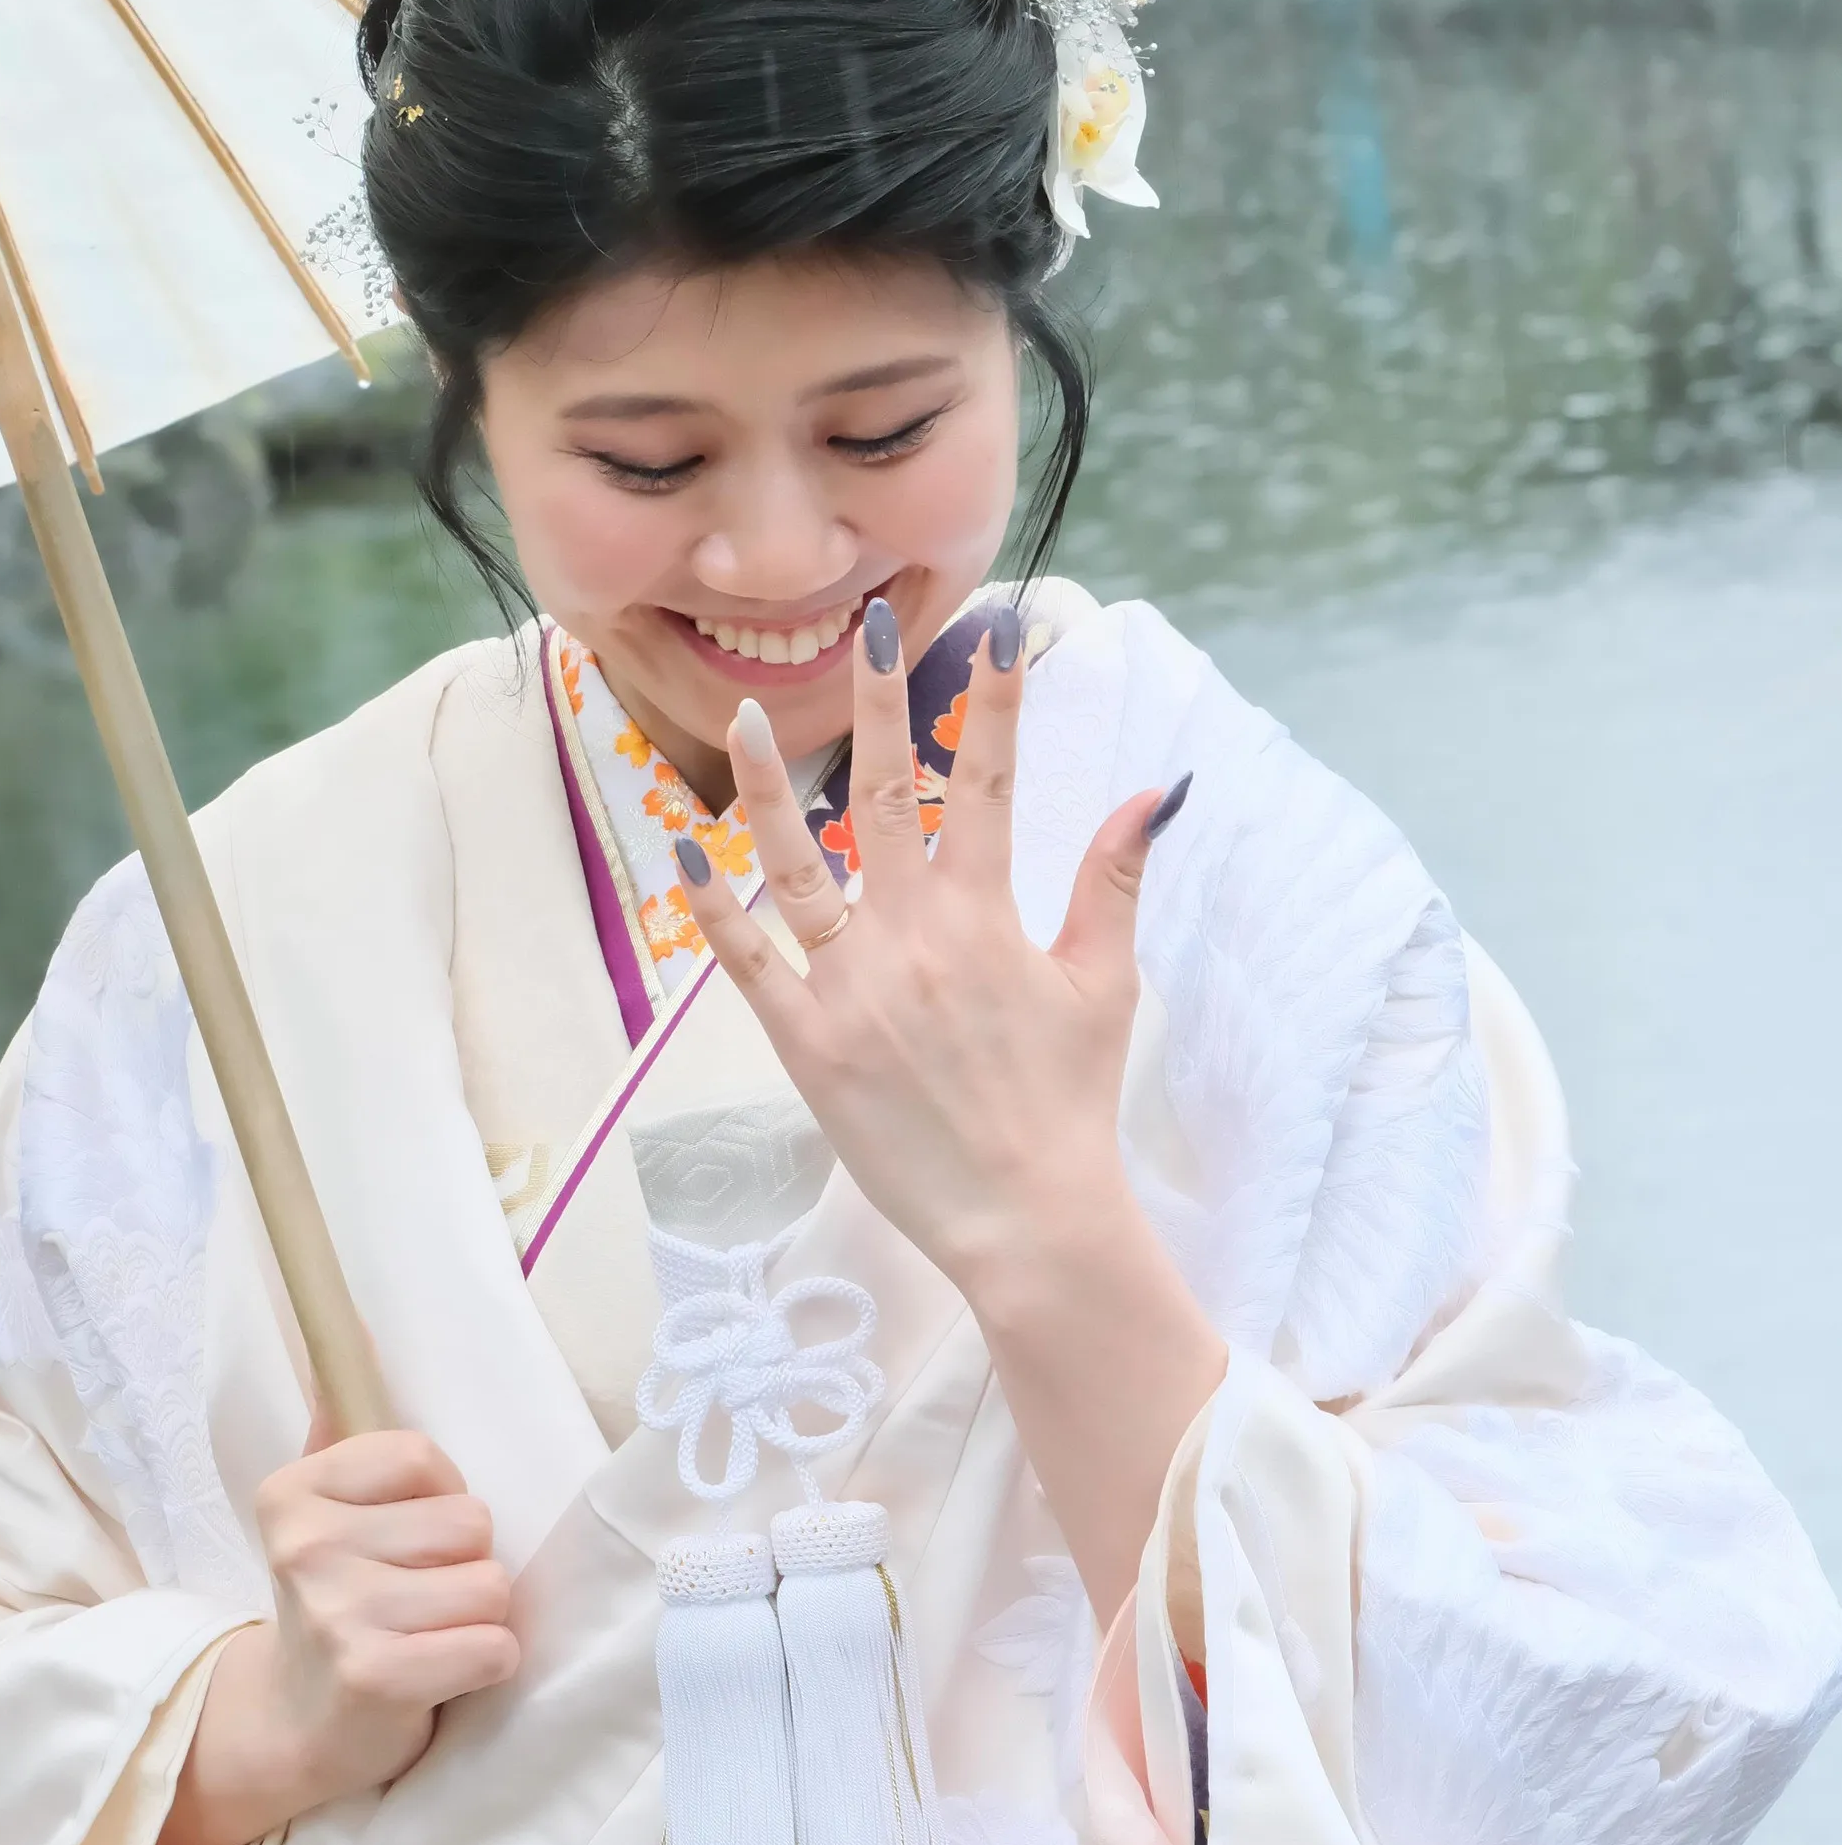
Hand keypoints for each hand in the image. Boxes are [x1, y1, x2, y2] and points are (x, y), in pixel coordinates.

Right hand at [150, 1429, 517, 1844]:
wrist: (297, 1725)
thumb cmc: (335, 1601)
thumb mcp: (322, 1508)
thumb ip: (339, 1421)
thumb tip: (357, 1321)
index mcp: (293, 1492)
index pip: (421, 1455)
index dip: (441, 1497)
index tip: (409, 1537)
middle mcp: (305, 1546)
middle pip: (468, 1523)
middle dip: (467, 1563)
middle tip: (421, 1599)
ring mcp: (336, 1613)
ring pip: (490, 1585)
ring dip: (481, 1617)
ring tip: (434, 1635)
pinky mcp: (375, 1677)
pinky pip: (493, 1647)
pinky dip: (488, 1664)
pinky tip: (444, 1674)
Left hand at [670, 598, 1222, 1624]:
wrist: (1029, 1220)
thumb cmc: (1068, 1102)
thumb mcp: (1103, 985)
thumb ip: (1114, 881)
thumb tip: (1156, 792)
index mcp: (990, 918)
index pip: (992, 786)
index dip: (994, 704)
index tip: (995, 629)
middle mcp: (917, 937)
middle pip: (889, 799)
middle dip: (879, 705)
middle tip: (863, 625)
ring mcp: (854, 988)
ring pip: (800, 867)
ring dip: (770, 789)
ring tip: (745, 717)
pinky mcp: (807, 1043)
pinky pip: (749, 965)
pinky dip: (716, 911)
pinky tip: (688, 854)